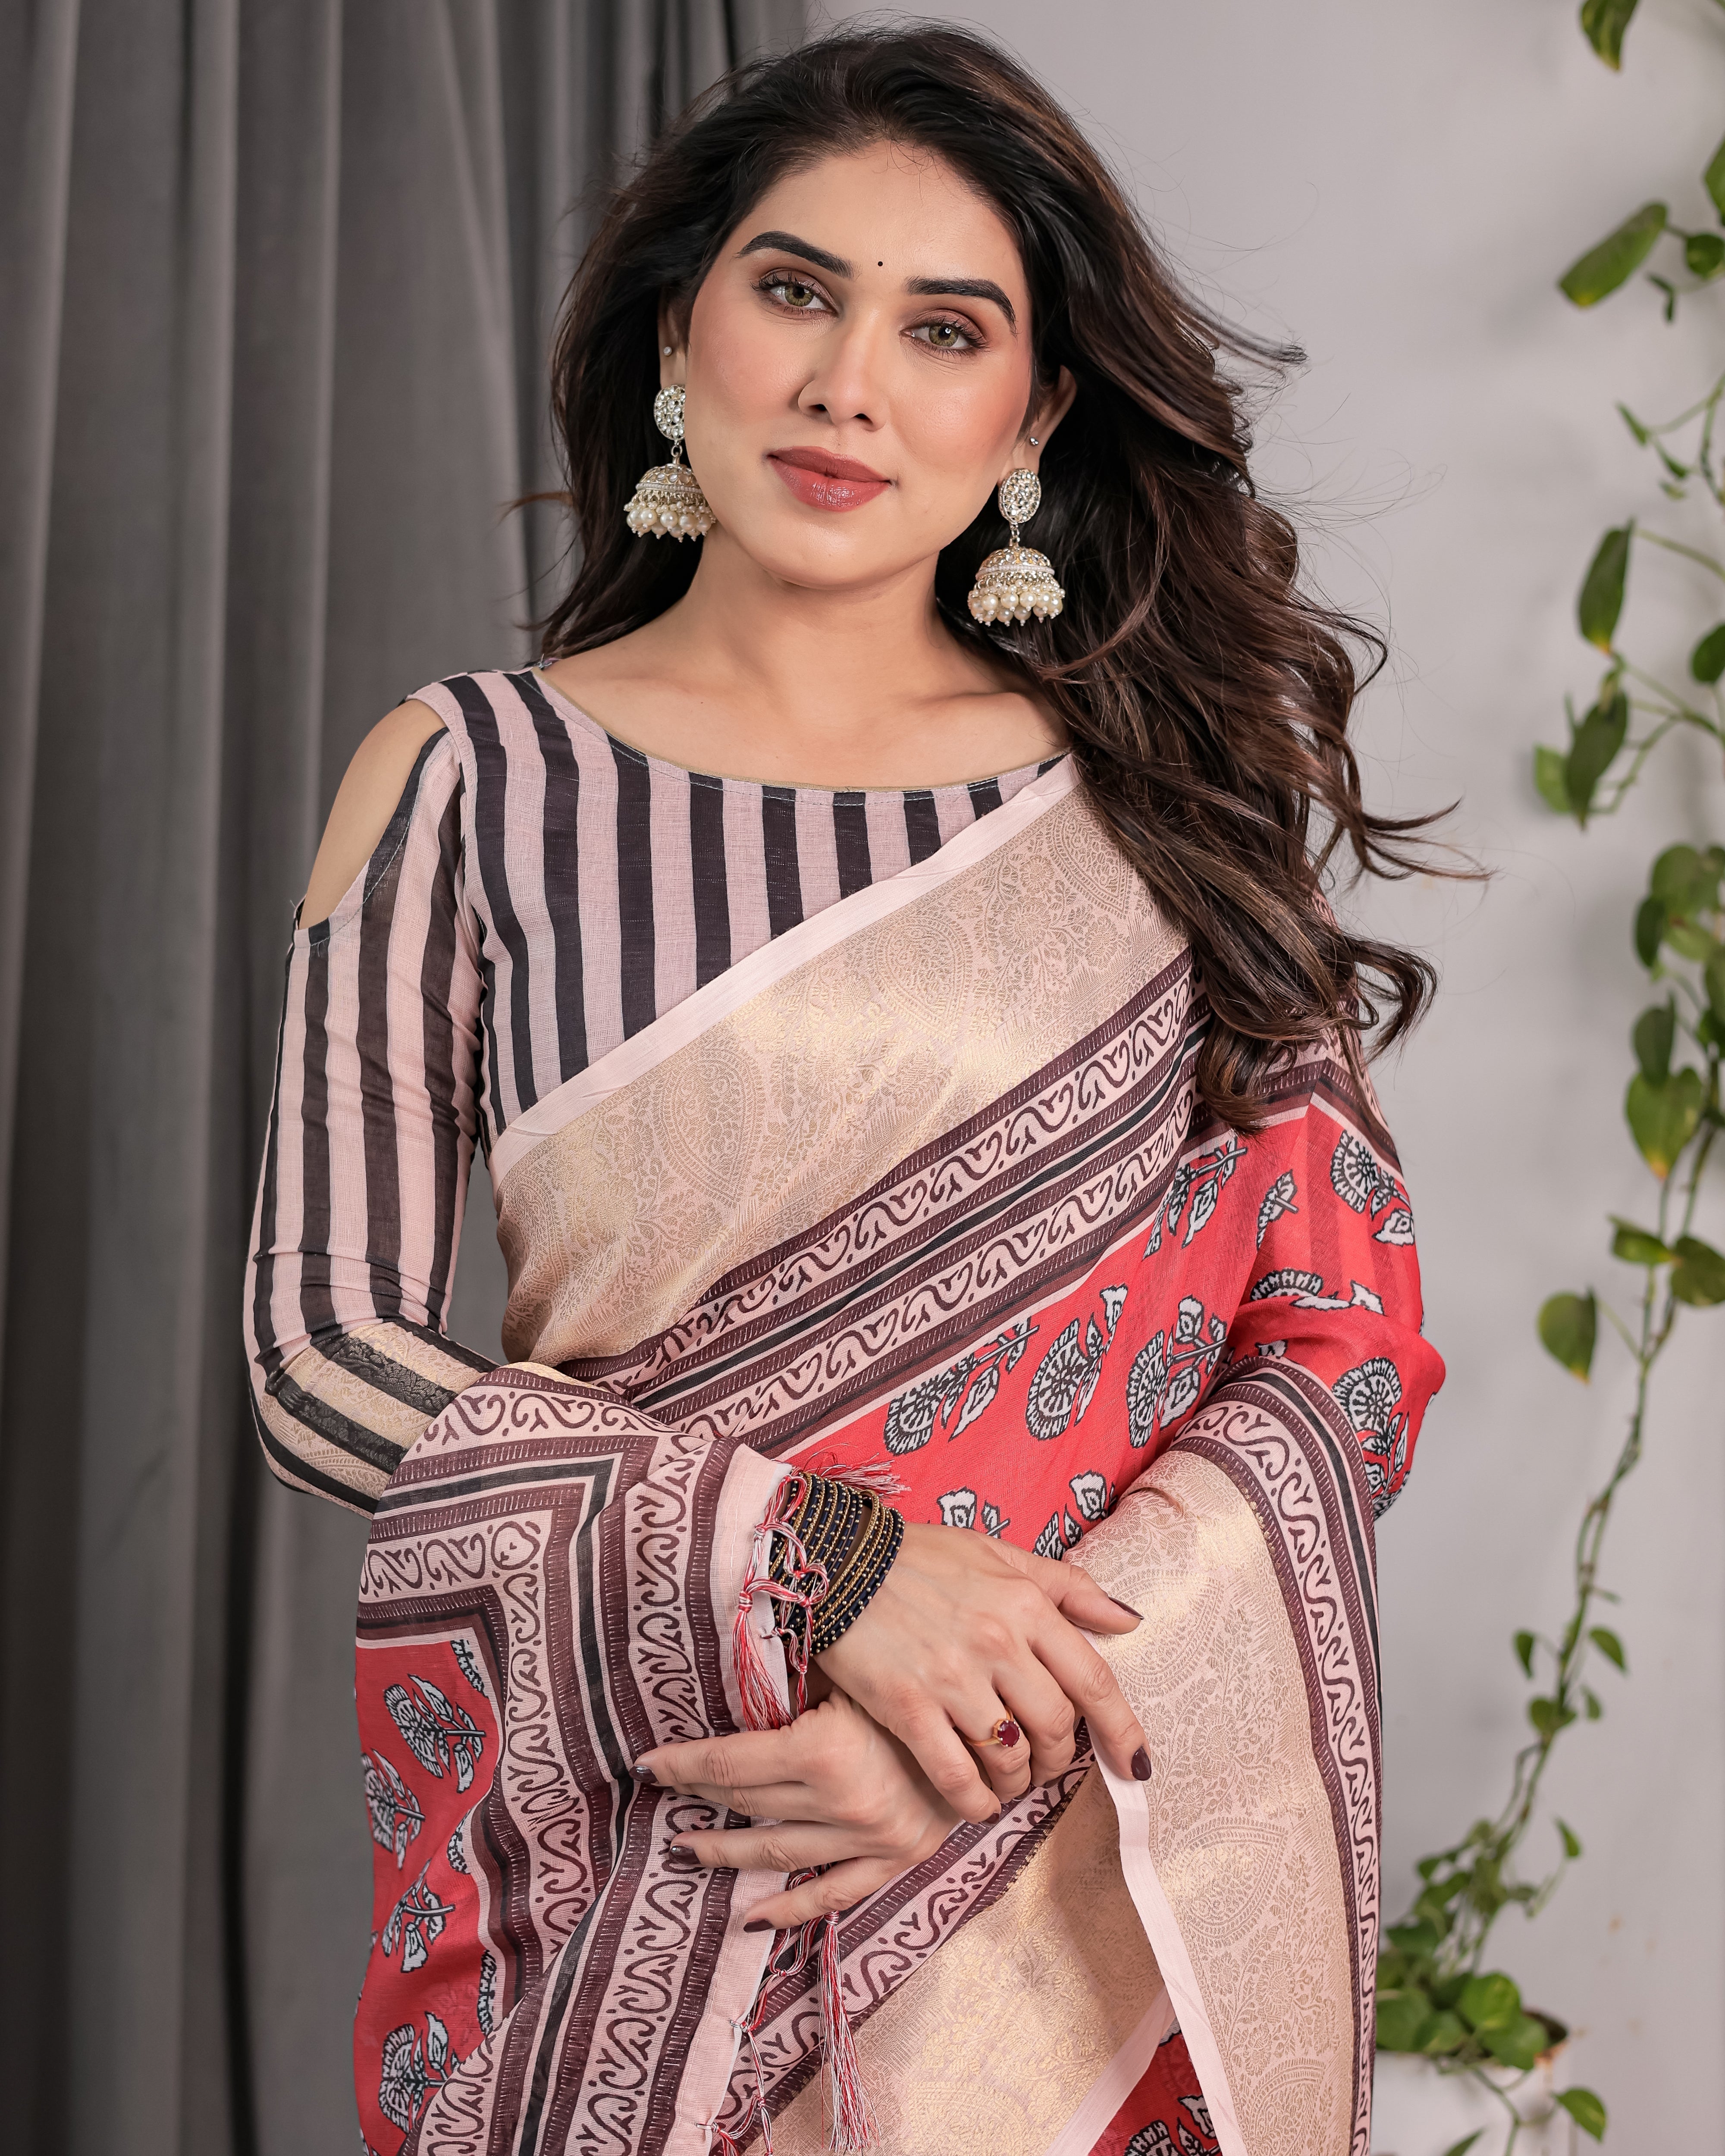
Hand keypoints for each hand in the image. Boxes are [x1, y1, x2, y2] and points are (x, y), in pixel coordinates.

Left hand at [636, 1687, 961, 1929]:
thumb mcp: (853, 1665)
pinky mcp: (896, 1858)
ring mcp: (869, 1837)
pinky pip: (831, 1894)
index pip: (727, 1763)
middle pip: (746, 1803)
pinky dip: (789, 1909)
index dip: (681, 1763)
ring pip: (775, 1851)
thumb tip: (736, 1664)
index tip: (646, 1764)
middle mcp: (841, 1802)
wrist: (1002, 1713)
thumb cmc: (918, 1670)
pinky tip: (751, 1917)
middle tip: (662, 1794)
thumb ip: (797, 1676)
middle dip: (697, 1798)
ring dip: (725, 1850)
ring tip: (685, 1847)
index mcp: (822, 1749)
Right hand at [816, 1523, 1146, 1822]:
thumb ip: (1067, 1586)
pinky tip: (976, 1802)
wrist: (838, 1562)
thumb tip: (1128, 1620)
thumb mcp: (999, 1553)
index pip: (1094, 1681)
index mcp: (1025, 1604)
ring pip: (1011, 1757)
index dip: (1121, 1729)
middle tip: (1045, 1764)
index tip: (1135, 1764)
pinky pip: (956, 1776)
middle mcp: (997, 1644)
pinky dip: (974, 1801)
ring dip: (1018, 1782)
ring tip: (1009, 1781)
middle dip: (1059, 1758)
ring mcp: (951, 1679)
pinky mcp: (907, 1708)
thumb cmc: (922, 1558)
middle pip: (1055, 1726)